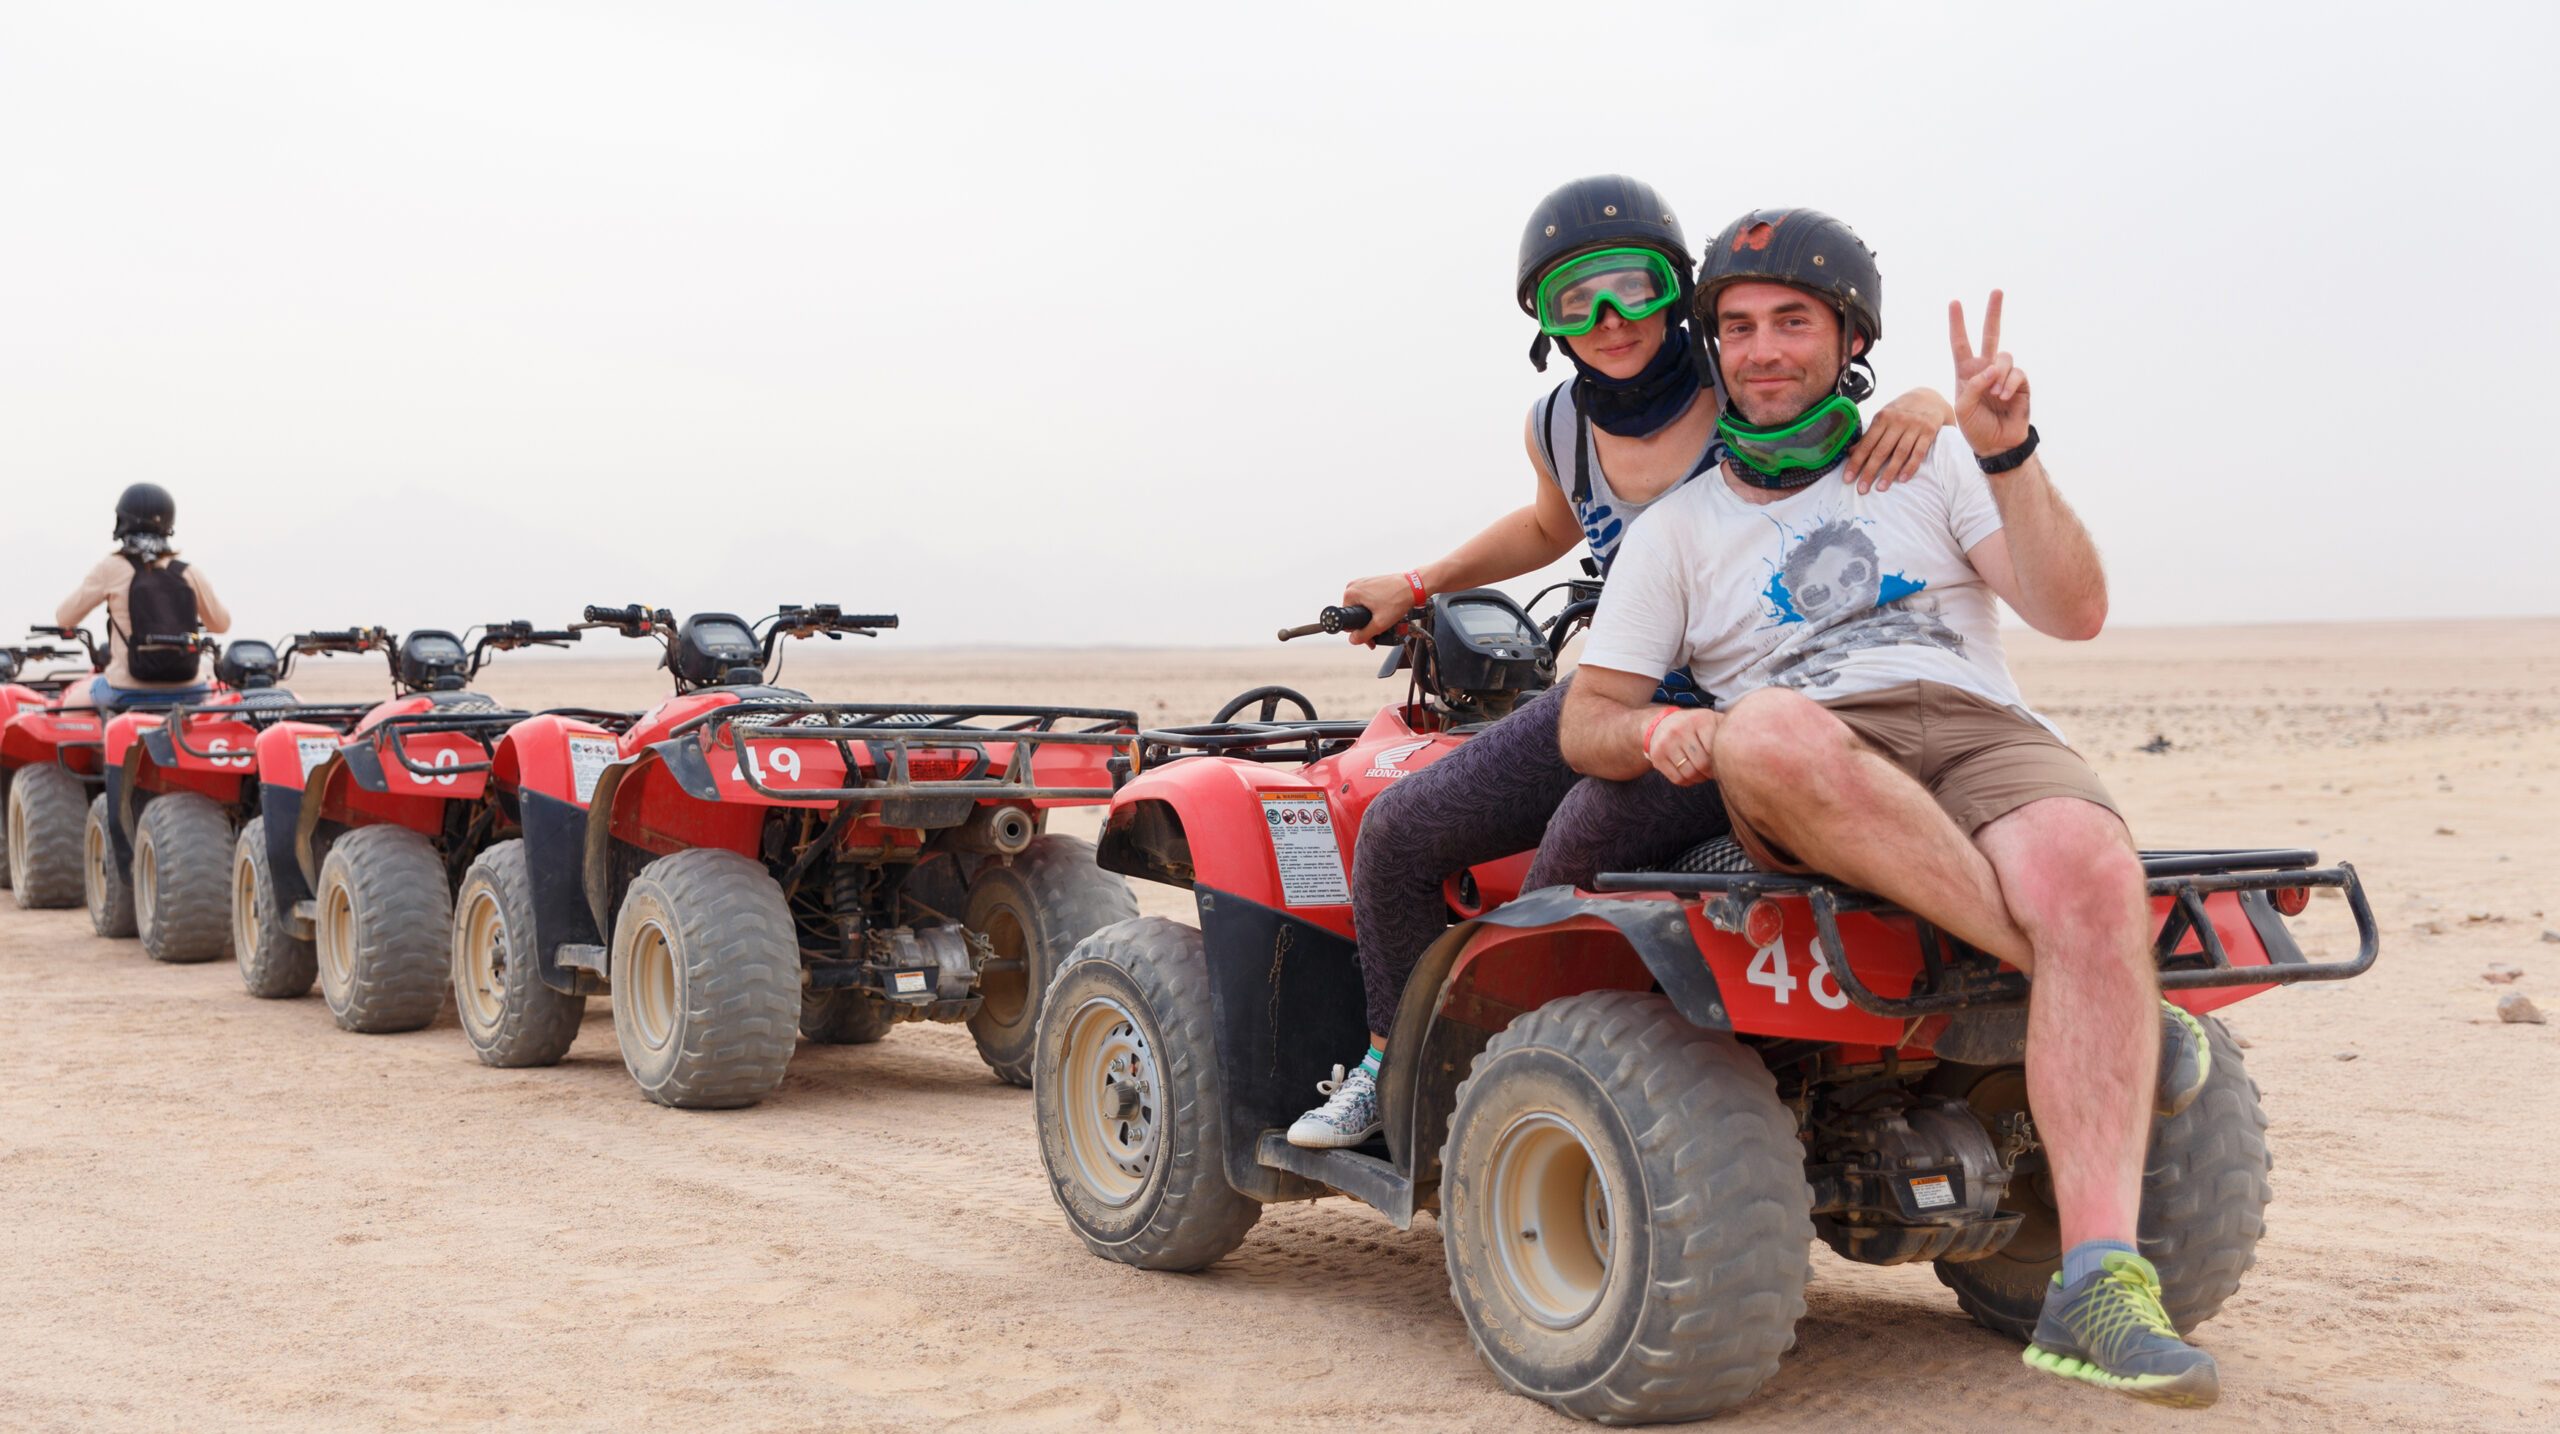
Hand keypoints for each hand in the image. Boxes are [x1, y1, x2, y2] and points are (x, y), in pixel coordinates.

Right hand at [1341, 573, 1416, 641]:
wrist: (1413, 586)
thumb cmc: (1398, 600)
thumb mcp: (1379, 623)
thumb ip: (1364, 634)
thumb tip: (1353, 640)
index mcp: (1350, 594)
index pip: (1347, 619)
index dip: (1358, 632)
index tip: (1369, 638)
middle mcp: (1353, 586)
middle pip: (1354, 613)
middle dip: (1366, 626)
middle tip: (1377, 635)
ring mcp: (1362, 583)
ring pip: (1362, 607)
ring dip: (1370, 618)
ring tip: (1383, 624)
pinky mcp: (1371, 582)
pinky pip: (1368, 599)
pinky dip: (1374, 608)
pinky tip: (1384, 613)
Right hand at [1644, 707, 1720, 786]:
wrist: (1661, 723)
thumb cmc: (1695, 726)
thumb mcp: (1711, 720)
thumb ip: (1728, 728)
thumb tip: (1749, 742)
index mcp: (1700, 720)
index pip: (1714, 750)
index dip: (1719, 761)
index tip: (1720, 762)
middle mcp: (1681, 729)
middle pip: (1702, 764)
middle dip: (1709, 772)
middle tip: (1711, 771)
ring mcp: (1666, 743)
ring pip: (1689, 774)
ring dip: (1699, 779)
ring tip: (1702, 773)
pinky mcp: (1657, 756)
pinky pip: (1677, 779)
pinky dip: (1687, 782)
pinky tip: (1690, 775)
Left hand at [1842, 387, 1951, 493]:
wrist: (1930, 397)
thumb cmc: (1901, 411)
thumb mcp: (1884, 418)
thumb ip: (1870, 435)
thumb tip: (1849, 452)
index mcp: (1882, 417)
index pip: (1866, 443)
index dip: (1856, 462)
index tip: (1847, 478)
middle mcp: (1898, 421)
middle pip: (1881, 450)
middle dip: (1870, 471)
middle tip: (1862, 489)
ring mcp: (1914, 426)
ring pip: (1899, 453)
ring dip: (1889, 472)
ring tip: (1880, 488)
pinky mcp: (1929, 431)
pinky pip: (1918, 452)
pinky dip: (1910, 467)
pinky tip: (1902, 479)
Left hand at [1949, 290, 2031, 458]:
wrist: (1996, 445)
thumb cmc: (1975, 427)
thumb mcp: (1962, 408)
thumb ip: (1972, 385)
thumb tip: (1993, 368)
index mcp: (1967, 372)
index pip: (1960, 343)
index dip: (1957, 324)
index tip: (1954, 303)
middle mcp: (1986, 369)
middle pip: (1990, 335)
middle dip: (1993, 312)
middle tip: (1997, 291)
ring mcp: (2004, 375)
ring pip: (2004, 356)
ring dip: (1999, 374)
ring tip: (1995, 394)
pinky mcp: (2021, 383)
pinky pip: (2016, 372)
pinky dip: (2009, 383)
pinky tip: (2005, 396)